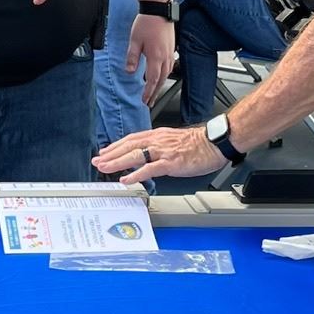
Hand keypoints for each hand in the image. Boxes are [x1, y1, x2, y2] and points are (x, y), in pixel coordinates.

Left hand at [93, 124, 223, 185]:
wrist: (215, 142)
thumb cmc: (199, 144)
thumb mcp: (173, 141)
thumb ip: (159, 146)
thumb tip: (149, 155)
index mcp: (158, 135)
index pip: (132, 139)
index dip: (116, 146)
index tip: (105, 152)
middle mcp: (157, 141)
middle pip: (129, 145)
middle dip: (111, 154)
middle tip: (97, 161)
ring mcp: (163, 151)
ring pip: (135, 155)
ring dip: (117, 162)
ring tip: (105, 168)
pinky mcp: (170, 162)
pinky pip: (149, 168)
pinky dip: (136, 174)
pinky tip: (126, 179)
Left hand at [127, 14, 174, 106]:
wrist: (159, 8)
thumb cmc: (146, 23)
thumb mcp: (134, 41)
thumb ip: (132, 58)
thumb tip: (129, 72)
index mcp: (155, 57)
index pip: (152, 80)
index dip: (148, 92)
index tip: (144, 100)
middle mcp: (165, 57)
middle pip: (161, 80)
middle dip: (155, 92)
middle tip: (149, 102)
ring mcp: (170, 52)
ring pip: (167, 73)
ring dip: (160, 84)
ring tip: (154, 91)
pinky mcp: (172, 47)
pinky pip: (170, 65)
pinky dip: (165, 74)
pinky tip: (161, 74)